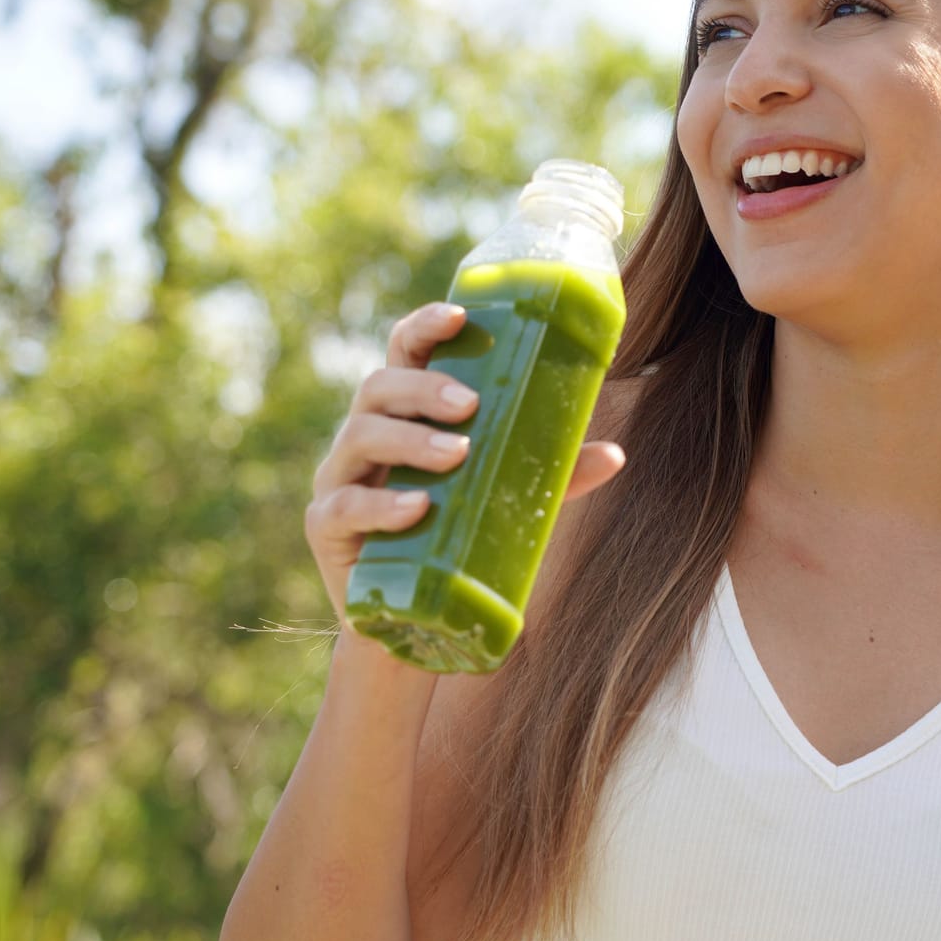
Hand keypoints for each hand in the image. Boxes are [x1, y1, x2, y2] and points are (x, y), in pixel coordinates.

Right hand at [303, 302, 625, 626]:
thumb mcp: (508, 504)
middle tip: (471, 404)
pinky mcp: (326, 528)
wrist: (411, 625)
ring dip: (410, 439)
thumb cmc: (457, 544)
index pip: (404, 354)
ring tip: (458, 454)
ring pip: (359, 437)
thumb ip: (551, 478)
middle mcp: (366, 438)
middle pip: (378, 387)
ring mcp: (339, 480)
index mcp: (405, 416)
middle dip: (424, 388)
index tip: (458, 316)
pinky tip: (418, 508)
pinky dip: (382, 504)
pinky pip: (344, 506)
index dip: (424, 327)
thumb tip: (614, 454)